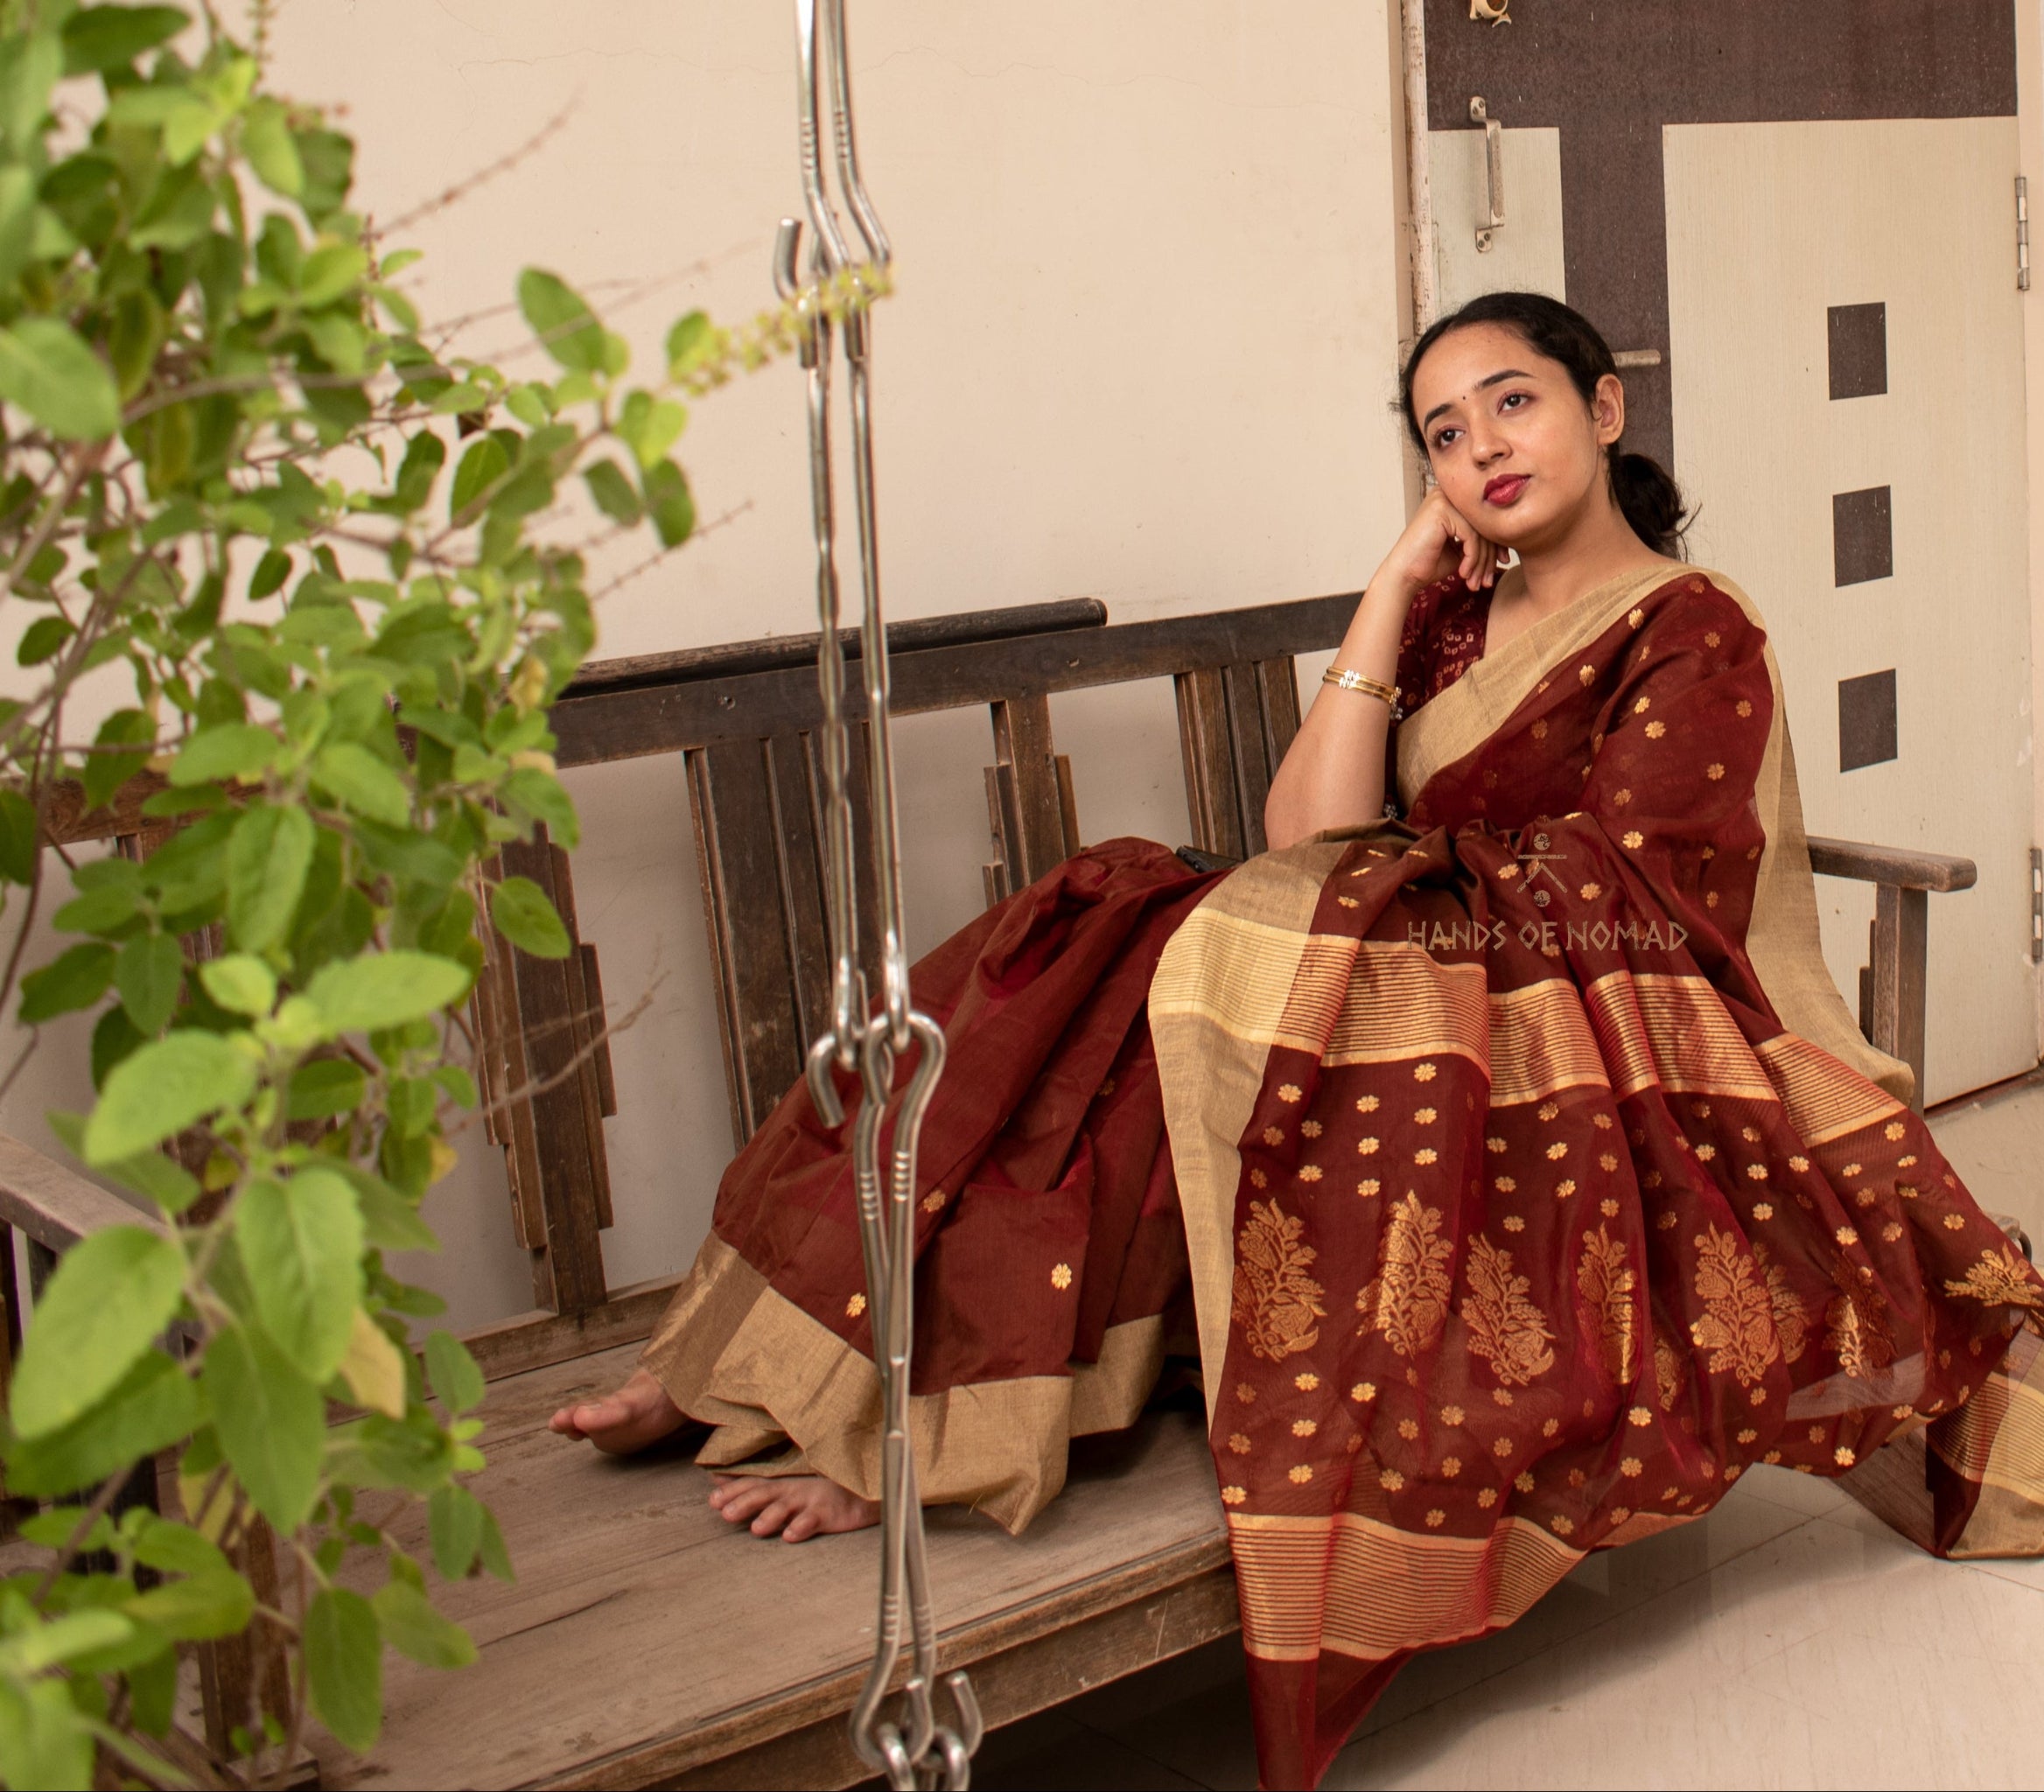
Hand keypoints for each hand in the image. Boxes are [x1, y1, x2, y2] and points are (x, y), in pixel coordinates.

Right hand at [1370, 488, 1501, 601]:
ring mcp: (1444, 499)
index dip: (1497, 543)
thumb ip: (1481, 539)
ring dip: (1481, 562)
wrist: (1404, 575)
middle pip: (1484, 524)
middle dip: (1490, 556)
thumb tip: (1510, 540)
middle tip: (1488, 580)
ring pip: (1480, 531)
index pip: (1485, 520)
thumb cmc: (1429, 563)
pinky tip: (1464, 573)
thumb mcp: (1462, 549)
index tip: (1502, 564)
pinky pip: (1470, 535)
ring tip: (1476, 582)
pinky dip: (1471, 558)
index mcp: (1454, 500)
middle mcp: (1449, 495)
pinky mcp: (1442, 510)